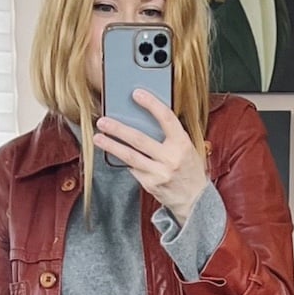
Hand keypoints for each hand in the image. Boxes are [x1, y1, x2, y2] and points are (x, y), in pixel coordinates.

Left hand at [94, 91, 208, 226]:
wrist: (195, 200)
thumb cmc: (190, 169)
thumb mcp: (188, 148)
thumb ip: (172, 135)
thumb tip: (147, 117)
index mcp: (182, 144)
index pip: (166, 118)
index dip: (151, 104)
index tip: (136, 94)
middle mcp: (171, 158)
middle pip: (140, 139)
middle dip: (118, 129)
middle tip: (103, 121)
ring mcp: (159, 173)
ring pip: (130, 156)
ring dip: (111, 146)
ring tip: (98, 137)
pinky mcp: (150, 184)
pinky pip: (133, 168)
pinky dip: (124, 160)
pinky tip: (115, 153)